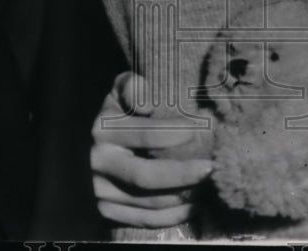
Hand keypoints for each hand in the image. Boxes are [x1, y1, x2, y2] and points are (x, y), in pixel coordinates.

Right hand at [91, 72, 212, 227]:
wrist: (96, 143)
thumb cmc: (121, 111)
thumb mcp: (122, 89)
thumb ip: (133, 86)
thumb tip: (144, 104)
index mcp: (104, 129)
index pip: (144, 133)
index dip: (175, 133)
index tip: (201, 129)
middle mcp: (99, 162)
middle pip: (145, 176)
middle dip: (182, 173)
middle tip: (211, 167)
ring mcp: (101, 191)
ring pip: (148, 203)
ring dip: (183, 197)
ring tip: (208, 186)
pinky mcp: (108, 211)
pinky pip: (145, 221)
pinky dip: (173, 216)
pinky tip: (194, 204)